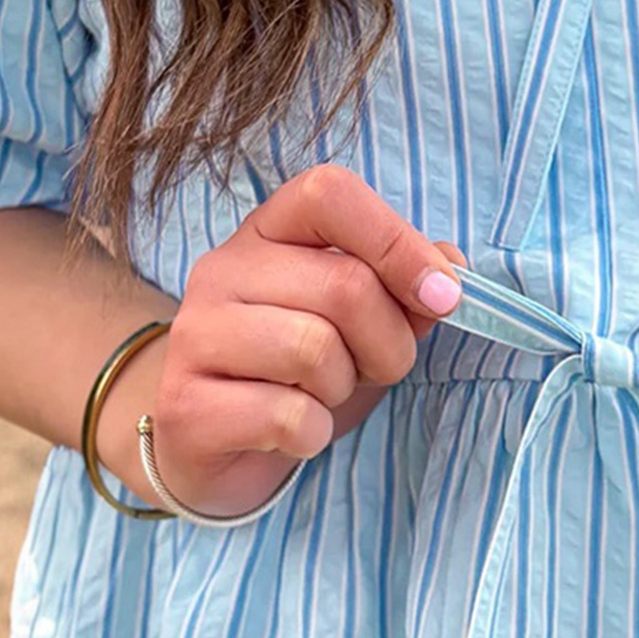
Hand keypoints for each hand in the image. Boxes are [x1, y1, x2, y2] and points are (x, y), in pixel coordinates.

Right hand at [106, 165, 466, 519]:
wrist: (207, 444)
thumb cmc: (293, 372)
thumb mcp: (358, 323)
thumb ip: (402, 287)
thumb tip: (452, 265)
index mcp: (266, 233)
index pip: (329, 193)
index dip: (396, 241)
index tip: (441, 296)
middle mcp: (221, 271)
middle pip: (345, 286)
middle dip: (389, 343)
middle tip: (375, 368)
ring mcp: (195, 335)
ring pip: (314, 350)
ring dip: (343, 389)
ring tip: (321, 396)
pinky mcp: (186, 405)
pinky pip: (287, 416)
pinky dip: (312, 434)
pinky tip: (290, 431)